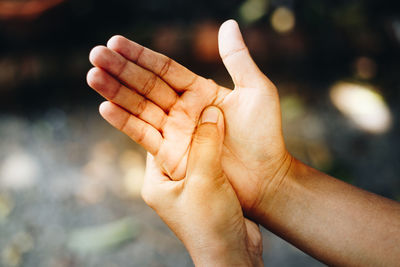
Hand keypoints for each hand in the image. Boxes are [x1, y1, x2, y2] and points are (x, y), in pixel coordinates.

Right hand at [87, 20, 291, 215]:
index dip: (141, 56)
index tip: (116, 41)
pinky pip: (143, 134)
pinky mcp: (170, 154)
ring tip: (93, 76)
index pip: (165, 68)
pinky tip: (105, 108)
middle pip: (147, 85)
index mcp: (200, 91)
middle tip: (95, 54)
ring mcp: (175, 131)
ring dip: (116, 92)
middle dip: (121, 70)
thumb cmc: (265, 134)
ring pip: (140, 107)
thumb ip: (237, 59)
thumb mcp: (256, 90)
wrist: (265, 177)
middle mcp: (183, 109)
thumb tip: (227, 24)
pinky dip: (125, 122)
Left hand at [141, 106, 262, 265]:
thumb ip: (205, 144)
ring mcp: (188, 184)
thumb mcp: (204, 180)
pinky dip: (214, 140)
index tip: (164, 92)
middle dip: (178, 117)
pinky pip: (209, 155)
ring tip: (207, 103)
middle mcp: (169, 180)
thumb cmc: (210, 224)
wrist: (233, 255)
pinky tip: (222, 126)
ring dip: (200, 127)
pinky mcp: (208, 187)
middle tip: (185, 91)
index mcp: (156, 180)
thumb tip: (211, 112)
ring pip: (193, 146)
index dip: (157, 114)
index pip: (151, 137)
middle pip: (171, 139)